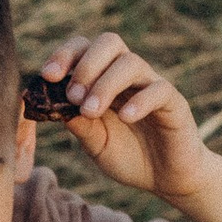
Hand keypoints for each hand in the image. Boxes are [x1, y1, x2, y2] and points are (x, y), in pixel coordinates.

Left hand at [32, 32, 213, 204]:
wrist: (166, 178)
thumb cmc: (129, 156)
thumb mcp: (95, 143)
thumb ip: (78, 125)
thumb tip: (52, 105)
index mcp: (104, 78)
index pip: (85, 48)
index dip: (65, 55)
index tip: (47, 75)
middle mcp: (128, 76)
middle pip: (109, 42)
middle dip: (86, 64)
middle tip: (72, 95)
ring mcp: (151, 86)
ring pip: (131, 63)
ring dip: (105, 84)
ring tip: (90, 110)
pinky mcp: (174, 103)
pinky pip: (159, 90)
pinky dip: (139, 101)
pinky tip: (124, 118)